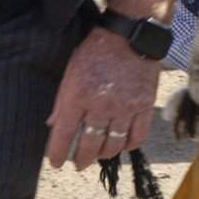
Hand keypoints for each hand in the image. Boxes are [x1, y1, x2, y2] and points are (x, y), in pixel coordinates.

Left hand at [46, 27, 159, 168]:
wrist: (129, 35)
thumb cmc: (96, 51)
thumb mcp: (71, 72)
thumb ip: (62, 101)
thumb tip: (53, 125)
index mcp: (78, 96)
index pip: (64, 135)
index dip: (57, 154)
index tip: (56, 163)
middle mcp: (101, 106)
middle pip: (89, 145)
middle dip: (81, 160)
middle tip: (78, 163)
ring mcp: (125, 107)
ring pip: (113, 145)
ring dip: (103, 154)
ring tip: (99, 154)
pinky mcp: (145, 106)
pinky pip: (137, 136)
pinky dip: (129, 145)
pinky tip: (122, 144)